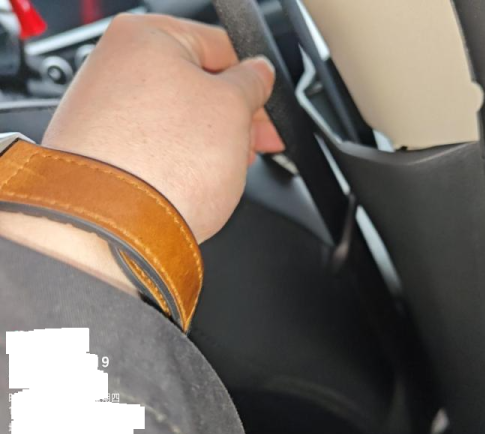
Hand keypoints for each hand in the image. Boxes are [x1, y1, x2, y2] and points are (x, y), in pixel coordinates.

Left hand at [43, 13, 283, 242]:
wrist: (114, 228)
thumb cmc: (163, 165)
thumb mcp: (233, 108)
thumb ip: (252, 82)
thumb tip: (259, 74)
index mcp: (146, 37)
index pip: (219, 46)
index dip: (252, 78)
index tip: (266, 103)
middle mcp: (114, 68)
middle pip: (196, 85)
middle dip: (234, 117)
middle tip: (258, 140)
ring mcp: (102, 113)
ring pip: (177, 121)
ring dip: (211, 142)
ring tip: (227, 168)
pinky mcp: (100, 154)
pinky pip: (155, 148)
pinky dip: (181, 161)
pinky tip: (197, 180)